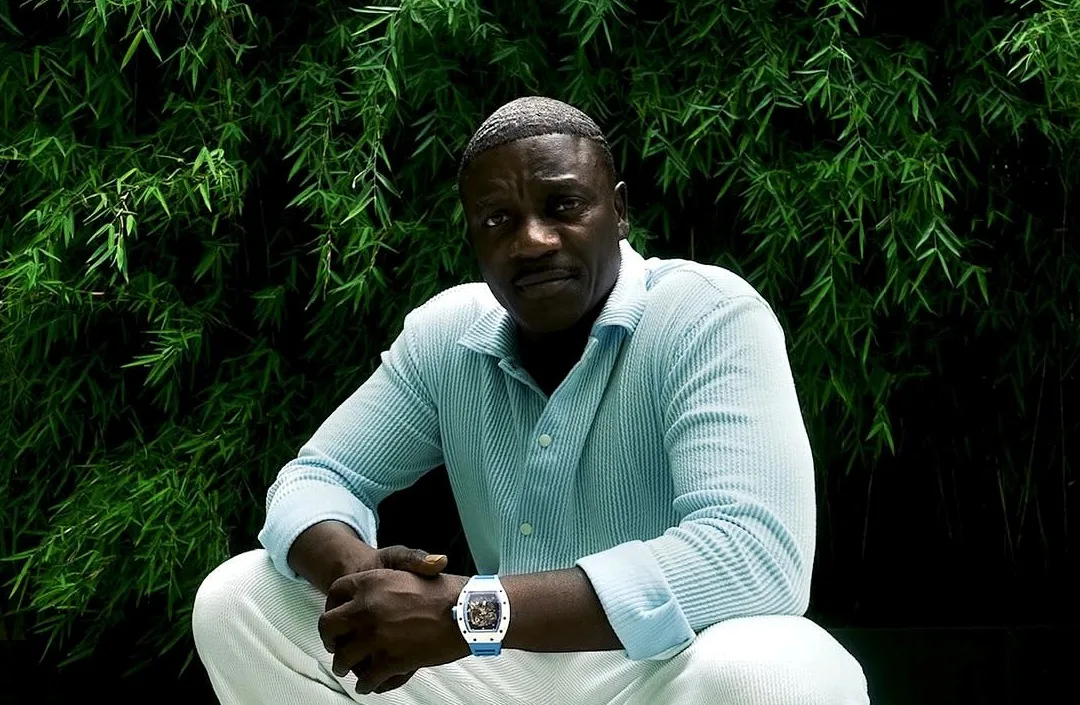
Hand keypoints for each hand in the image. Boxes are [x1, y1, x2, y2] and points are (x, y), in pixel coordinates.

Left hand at [319, 568, 469, 694]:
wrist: (469, 611)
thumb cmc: (446, 590)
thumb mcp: (414, 567)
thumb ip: (389, 575)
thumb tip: (372, 588)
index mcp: (371, 582)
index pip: (335, 593)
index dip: (333, 606)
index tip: (337, 617)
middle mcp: (366, 608)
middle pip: (328, 627)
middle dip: (330, 639)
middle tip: (335, 646)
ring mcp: (376, 636)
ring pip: (343, 657)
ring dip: (344, 665)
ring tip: (348, 668)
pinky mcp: (390, 660)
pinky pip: (366, 678)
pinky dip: (365, 684)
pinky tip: (368, 684)